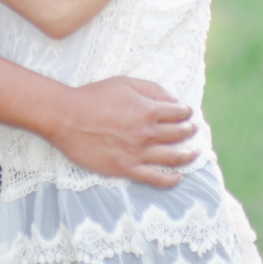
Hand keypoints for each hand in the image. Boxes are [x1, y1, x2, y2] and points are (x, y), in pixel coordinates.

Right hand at [48, 77, 198, 186]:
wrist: (67, 117)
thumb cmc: (94, 96)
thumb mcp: (126, 83)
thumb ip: (153, 89)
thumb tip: (174, 99)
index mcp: (149, 110)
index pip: (178, 113)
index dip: (186, 112)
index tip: (188, 113)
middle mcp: (147, 133)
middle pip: (178, 134)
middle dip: (189, 130)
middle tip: (193, 129)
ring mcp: (137, 153)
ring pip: (172, 156)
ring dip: (188, 154)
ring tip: (195, 152)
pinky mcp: (125, 169)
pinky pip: (154, 178)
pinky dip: (170, 180)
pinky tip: (179, 178)